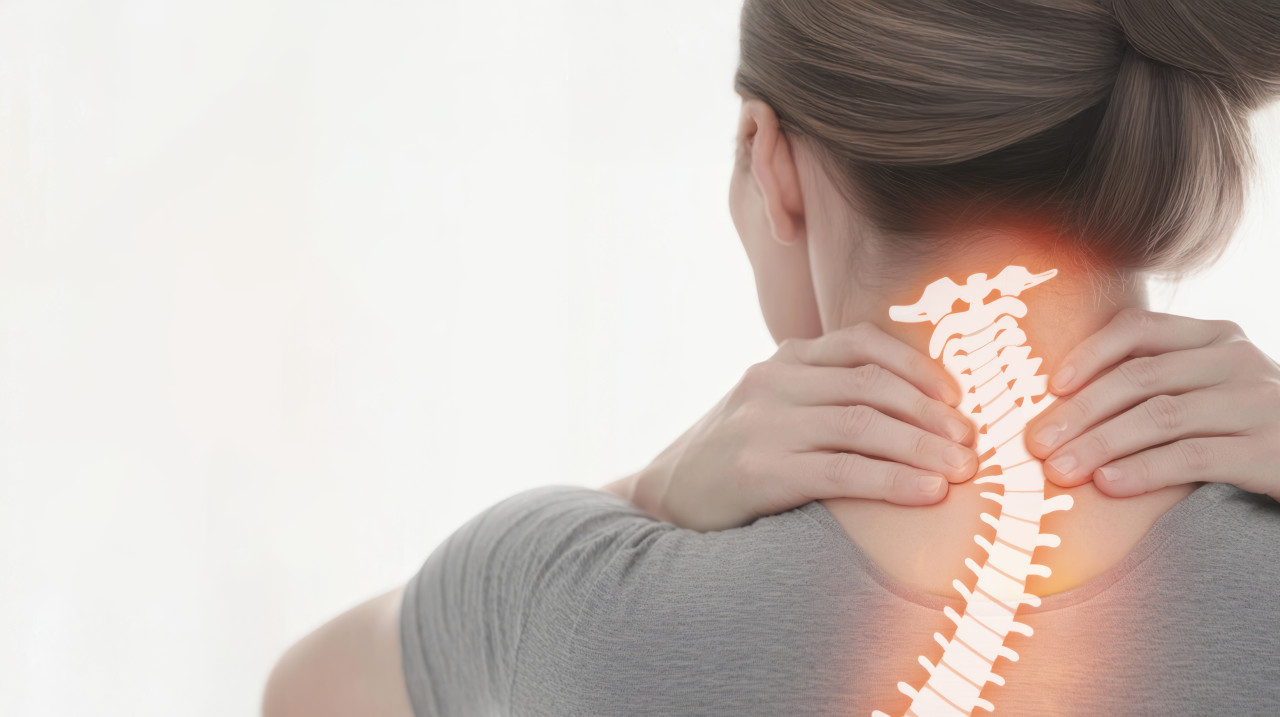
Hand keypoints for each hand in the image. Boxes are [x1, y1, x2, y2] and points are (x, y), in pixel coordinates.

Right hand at [609, 322, 978, 531]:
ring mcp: (763, 424)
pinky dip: (894, 480)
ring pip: (865, 424)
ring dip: (924, 447)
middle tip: (972, 443)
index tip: (957, 398)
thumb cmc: (735, 455)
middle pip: (873, 385)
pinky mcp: (758, 471)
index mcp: (782, 360)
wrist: (664, 498)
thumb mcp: (772, 408)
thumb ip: (823, 394)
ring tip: (962, 470)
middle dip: (932, 414)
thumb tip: (914, 407)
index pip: (863, 343)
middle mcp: (772, 381)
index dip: (919, 368)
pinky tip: (928, 493)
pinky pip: (843, 471)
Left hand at [1024, 308, 1279, 500]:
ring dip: (1101, 445)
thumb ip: (1154, 383)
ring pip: (1160, 416)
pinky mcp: (1272, 450)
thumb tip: (1060, 406)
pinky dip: (1143, 470)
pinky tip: (1108, 484)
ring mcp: (1259, 403)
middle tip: (1038, 444)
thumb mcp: (1205, 390)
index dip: (1088, 354)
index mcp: (1215, 336)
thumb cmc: (1243, 429)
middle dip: (1080, 413)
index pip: (1139, 329)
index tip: (1049, 387)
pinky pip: (1193, 456)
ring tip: (1061, 471)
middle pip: (1140, 377)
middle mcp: (1239, 360)